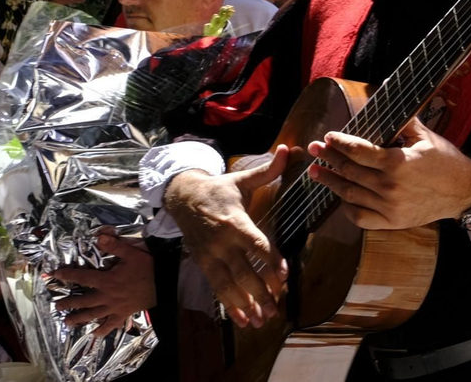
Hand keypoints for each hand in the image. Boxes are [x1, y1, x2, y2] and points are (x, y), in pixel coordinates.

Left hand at [52, 232, 156, 336]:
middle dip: (69, 303)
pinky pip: (111, 324)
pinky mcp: (123, 314)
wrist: (164, 284)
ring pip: (93, 314)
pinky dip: (103, 330)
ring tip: (67, 322)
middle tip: (57, 306)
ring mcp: (114, 307)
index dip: (68, 275)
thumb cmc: (147, 268)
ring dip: (79, 318)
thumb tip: (98, 237)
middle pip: (83, 301)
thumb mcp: (131, 253)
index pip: (82, 277)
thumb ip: (114, 246)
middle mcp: (107, 296)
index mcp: (106, 280)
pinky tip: (95, 334)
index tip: (55, 274)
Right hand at [163, 146, 289, 328]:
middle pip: (244, 271)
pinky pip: (217, 288)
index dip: (270, 260)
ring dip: (246, 304)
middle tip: (276, 308)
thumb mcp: (241, 179)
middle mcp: (222, 242)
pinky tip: (243, 319)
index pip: (256, 244)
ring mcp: (211, 256)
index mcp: (235, 221)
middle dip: (261, 291)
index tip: (284, 276)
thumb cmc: (219, 189)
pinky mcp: (203, 264)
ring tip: (262, 320)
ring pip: (229, 285)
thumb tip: (288, 149)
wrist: (182, 197)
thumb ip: (267, 171)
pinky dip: (230, 304)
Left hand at [307, 117, 470, 229]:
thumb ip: (402, 119)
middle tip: (314, 150)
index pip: (358, 151)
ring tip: (316, 172)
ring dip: (330, 182)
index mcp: (397, 163)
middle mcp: (390, 186)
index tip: (328, 137)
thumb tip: (385, 92)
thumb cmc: (445, 161)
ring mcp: (389, 207)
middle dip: (328, 158)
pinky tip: (340, 198)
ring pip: (350, 194)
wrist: (464, 191)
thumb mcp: (425, 136)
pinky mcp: (392, 221)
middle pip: (349, 171)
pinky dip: (347, 208)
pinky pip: (361, 218)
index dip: (340, 143)